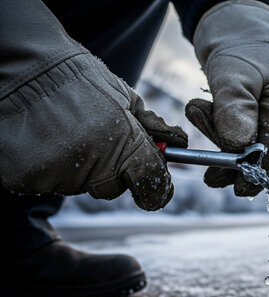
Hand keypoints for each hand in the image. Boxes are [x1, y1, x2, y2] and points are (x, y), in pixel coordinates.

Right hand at [0, 53, 187, 209]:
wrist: (23, 66)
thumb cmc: (78, 78)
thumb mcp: (125, 97)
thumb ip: (152, 128)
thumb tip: (178, 144)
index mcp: (124, 146)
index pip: (151, 185)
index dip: (158, 189)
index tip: (157, 188)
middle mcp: (93, 167)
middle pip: (113, 188)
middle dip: (112, 170)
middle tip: (97, 139)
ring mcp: (58, 175)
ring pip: (78, 184)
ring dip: (77, 166)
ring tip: (64, 131)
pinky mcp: (26, 179)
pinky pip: (46, 181)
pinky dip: (47, 166)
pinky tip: (43, 138)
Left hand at [186, 0, 268, 196]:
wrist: (244, 30)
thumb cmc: (242, 46)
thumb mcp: (232, 72)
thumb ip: (235, 107)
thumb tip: (239, 145)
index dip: (252, 173)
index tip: (229, 185)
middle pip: (261, 156)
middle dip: (226, 148)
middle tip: (198, 114)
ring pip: (250, 149)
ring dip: (219, 135)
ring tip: (200, 106)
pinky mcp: (268, 122)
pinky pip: (245, 139)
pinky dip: (223, 130)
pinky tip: (210, 110)